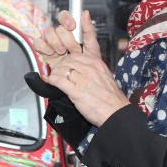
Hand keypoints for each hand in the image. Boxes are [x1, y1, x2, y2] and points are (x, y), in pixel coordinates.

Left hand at [39, 10, 130, 126]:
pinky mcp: (76, 91)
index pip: (75, 54)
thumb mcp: (105, 77)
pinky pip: (59, 80)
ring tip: (53, 78)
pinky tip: (50, 82)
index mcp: (96, 63)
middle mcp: (89, 69)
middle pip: (66, 60)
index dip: (66, 60)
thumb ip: (93, 71)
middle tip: (56, 72)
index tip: (63, 65)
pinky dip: (52, 80)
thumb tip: (80, 69)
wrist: (116, 112)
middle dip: (59, 66)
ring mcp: (82, 79)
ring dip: (54, 73)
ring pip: (61, 69)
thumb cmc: (111, 98)